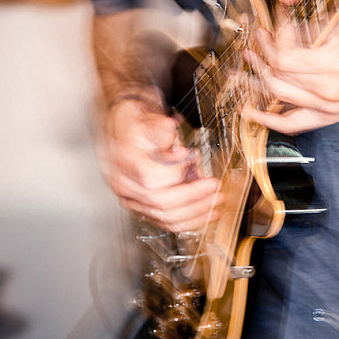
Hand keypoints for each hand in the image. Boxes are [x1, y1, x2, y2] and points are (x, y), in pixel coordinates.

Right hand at [99, 96, 221, 230]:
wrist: (125, 129)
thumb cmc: (138, 123)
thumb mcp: (148, 117)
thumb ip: (162, 129)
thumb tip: (177, 144)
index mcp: (124, 160)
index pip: (151, 178)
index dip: (177, 173)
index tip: (194, 159)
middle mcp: (123, 183)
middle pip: (160, 202)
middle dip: (194, 197)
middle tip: (215, 187)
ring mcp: (130, 198)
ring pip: (164, 216)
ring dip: (196, 213)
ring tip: (216, 204)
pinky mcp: (141, 207)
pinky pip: (165, 221)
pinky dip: (189, 220)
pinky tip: (206, 213)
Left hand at [241, 0, 338, 133]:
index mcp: (334, 63)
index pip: (286, 55)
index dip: (275, 37)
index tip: (277, 23)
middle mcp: (328, 89)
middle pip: (278, 74)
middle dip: (262, 53)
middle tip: (258, 38)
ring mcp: (327, 106)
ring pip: (278, 95)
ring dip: (258, 77)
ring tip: (247, 62)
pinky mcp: (328, 116)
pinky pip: (292, 124)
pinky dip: (268, 119)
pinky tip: (249, 110)